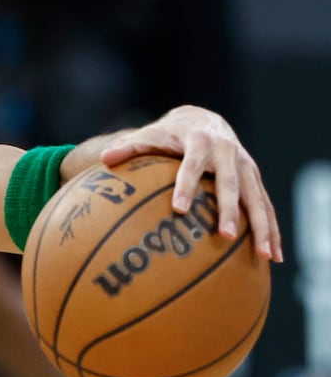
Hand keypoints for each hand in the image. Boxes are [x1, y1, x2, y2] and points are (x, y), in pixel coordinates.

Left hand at [100, 105, 281, 261]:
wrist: (204, 120)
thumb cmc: (170, 134)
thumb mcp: (150, 135)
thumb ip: (129, 148)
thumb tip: (104, 159)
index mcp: (201, 142)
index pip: (192, 165)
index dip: (187, 185)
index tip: (179, 209)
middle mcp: (228, 153)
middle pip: (230, 184)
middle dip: (229, 210)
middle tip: (225, 236)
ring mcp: (245, 167)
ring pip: (257, 198)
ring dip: (261, 227)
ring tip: (264, 256)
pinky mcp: (254, 179)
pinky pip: (265, 206)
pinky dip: (270, 230)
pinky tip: (273, 256)